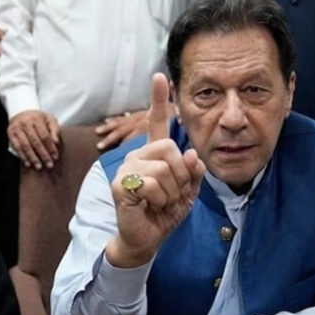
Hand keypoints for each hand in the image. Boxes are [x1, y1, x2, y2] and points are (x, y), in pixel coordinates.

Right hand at [8, 110, 59, 169]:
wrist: (21, 111)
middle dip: (43, 155)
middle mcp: (26, 123)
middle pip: (36, 142)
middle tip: (49, 164)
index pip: (45, 136)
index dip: (51, 147)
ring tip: (39, 166)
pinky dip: (22, 156)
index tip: (55, 156)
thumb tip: (56, 142)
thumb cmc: (38, 118)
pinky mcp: (11, 134)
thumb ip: (55, 129)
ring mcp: (17, 129)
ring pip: (26, 146)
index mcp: (37, 119)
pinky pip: (17, 147)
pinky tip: (28, 163)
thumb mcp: (49, 119)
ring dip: (33, 158)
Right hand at [105, 73, 205, 268]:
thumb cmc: (164, 212)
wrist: (147, 238)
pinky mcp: (121, 184)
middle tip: (171, 194)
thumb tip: (193, 154)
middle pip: (170, 148)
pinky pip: (152, 183)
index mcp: (153, 153)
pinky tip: (149, 206)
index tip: (160, 76)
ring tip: (160, 202)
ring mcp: (126, 168)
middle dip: (180, 176)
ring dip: (171, 192)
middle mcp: (137, 155)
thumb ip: (193, 172)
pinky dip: (159, 199)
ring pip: (164, 168)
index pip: (157, 122)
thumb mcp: (188, 191)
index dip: (158, 100)